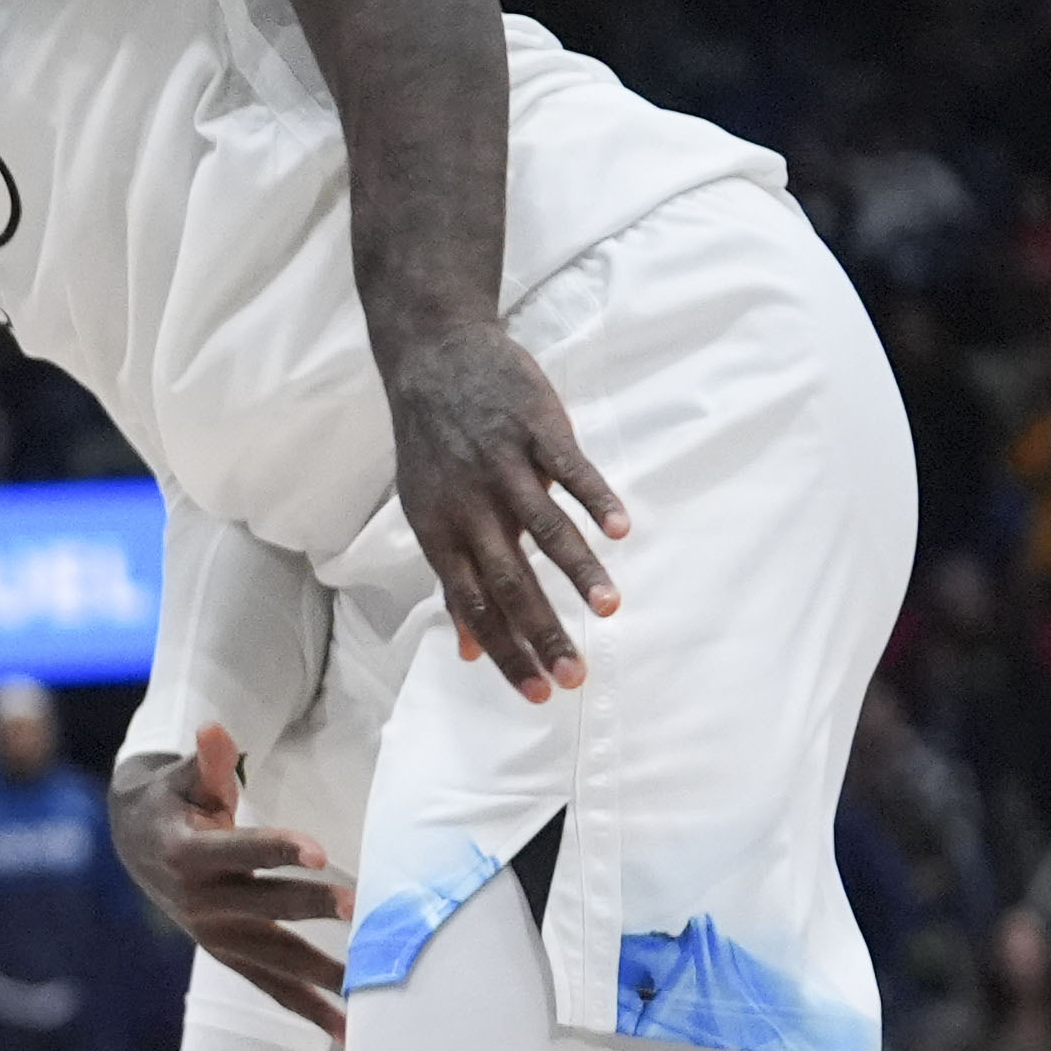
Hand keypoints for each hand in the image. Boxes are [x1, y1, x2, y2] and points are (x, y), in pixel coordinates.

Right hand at [115, 727, 350, 1041]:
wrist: (135, 846)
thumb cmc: (171, 803)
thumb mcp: (181, 780)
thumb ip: (205, 764)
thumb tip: (215, 732)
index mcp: (188, 854)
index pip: (239, 851)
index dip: (276, 848)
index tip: (317, 851)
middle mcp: (200, 902)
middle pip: (264, 906)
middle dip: (311, 907)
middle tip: (359, 907)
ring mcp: (215, 935)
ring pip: (274, 957)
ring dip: (322, 974)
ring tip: (366, 989)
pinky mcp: (228, 955)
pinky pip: (271, 987)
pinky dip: (309, 1010)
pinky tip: (348, 1031)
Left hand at [385, 319, 627, 698]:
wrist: (433, 358)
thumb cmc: (434, 447)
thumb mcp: (428, 515)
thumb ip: (455, 582)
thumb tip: (469, 650)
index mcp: (440, 533)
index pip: (476, 607)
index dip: (506, 652)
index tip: (540, 693)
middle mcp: (469, 507)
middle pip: (510, 581)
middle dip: (544, 632)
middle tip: (576, 675)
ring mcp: (502, 466)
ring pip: (543, 528)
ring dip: (578, 571)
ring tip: (611, 609)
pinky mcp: (534, 430)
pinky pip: (569, 470)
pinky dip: (595, 499)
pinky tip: (621, 530)